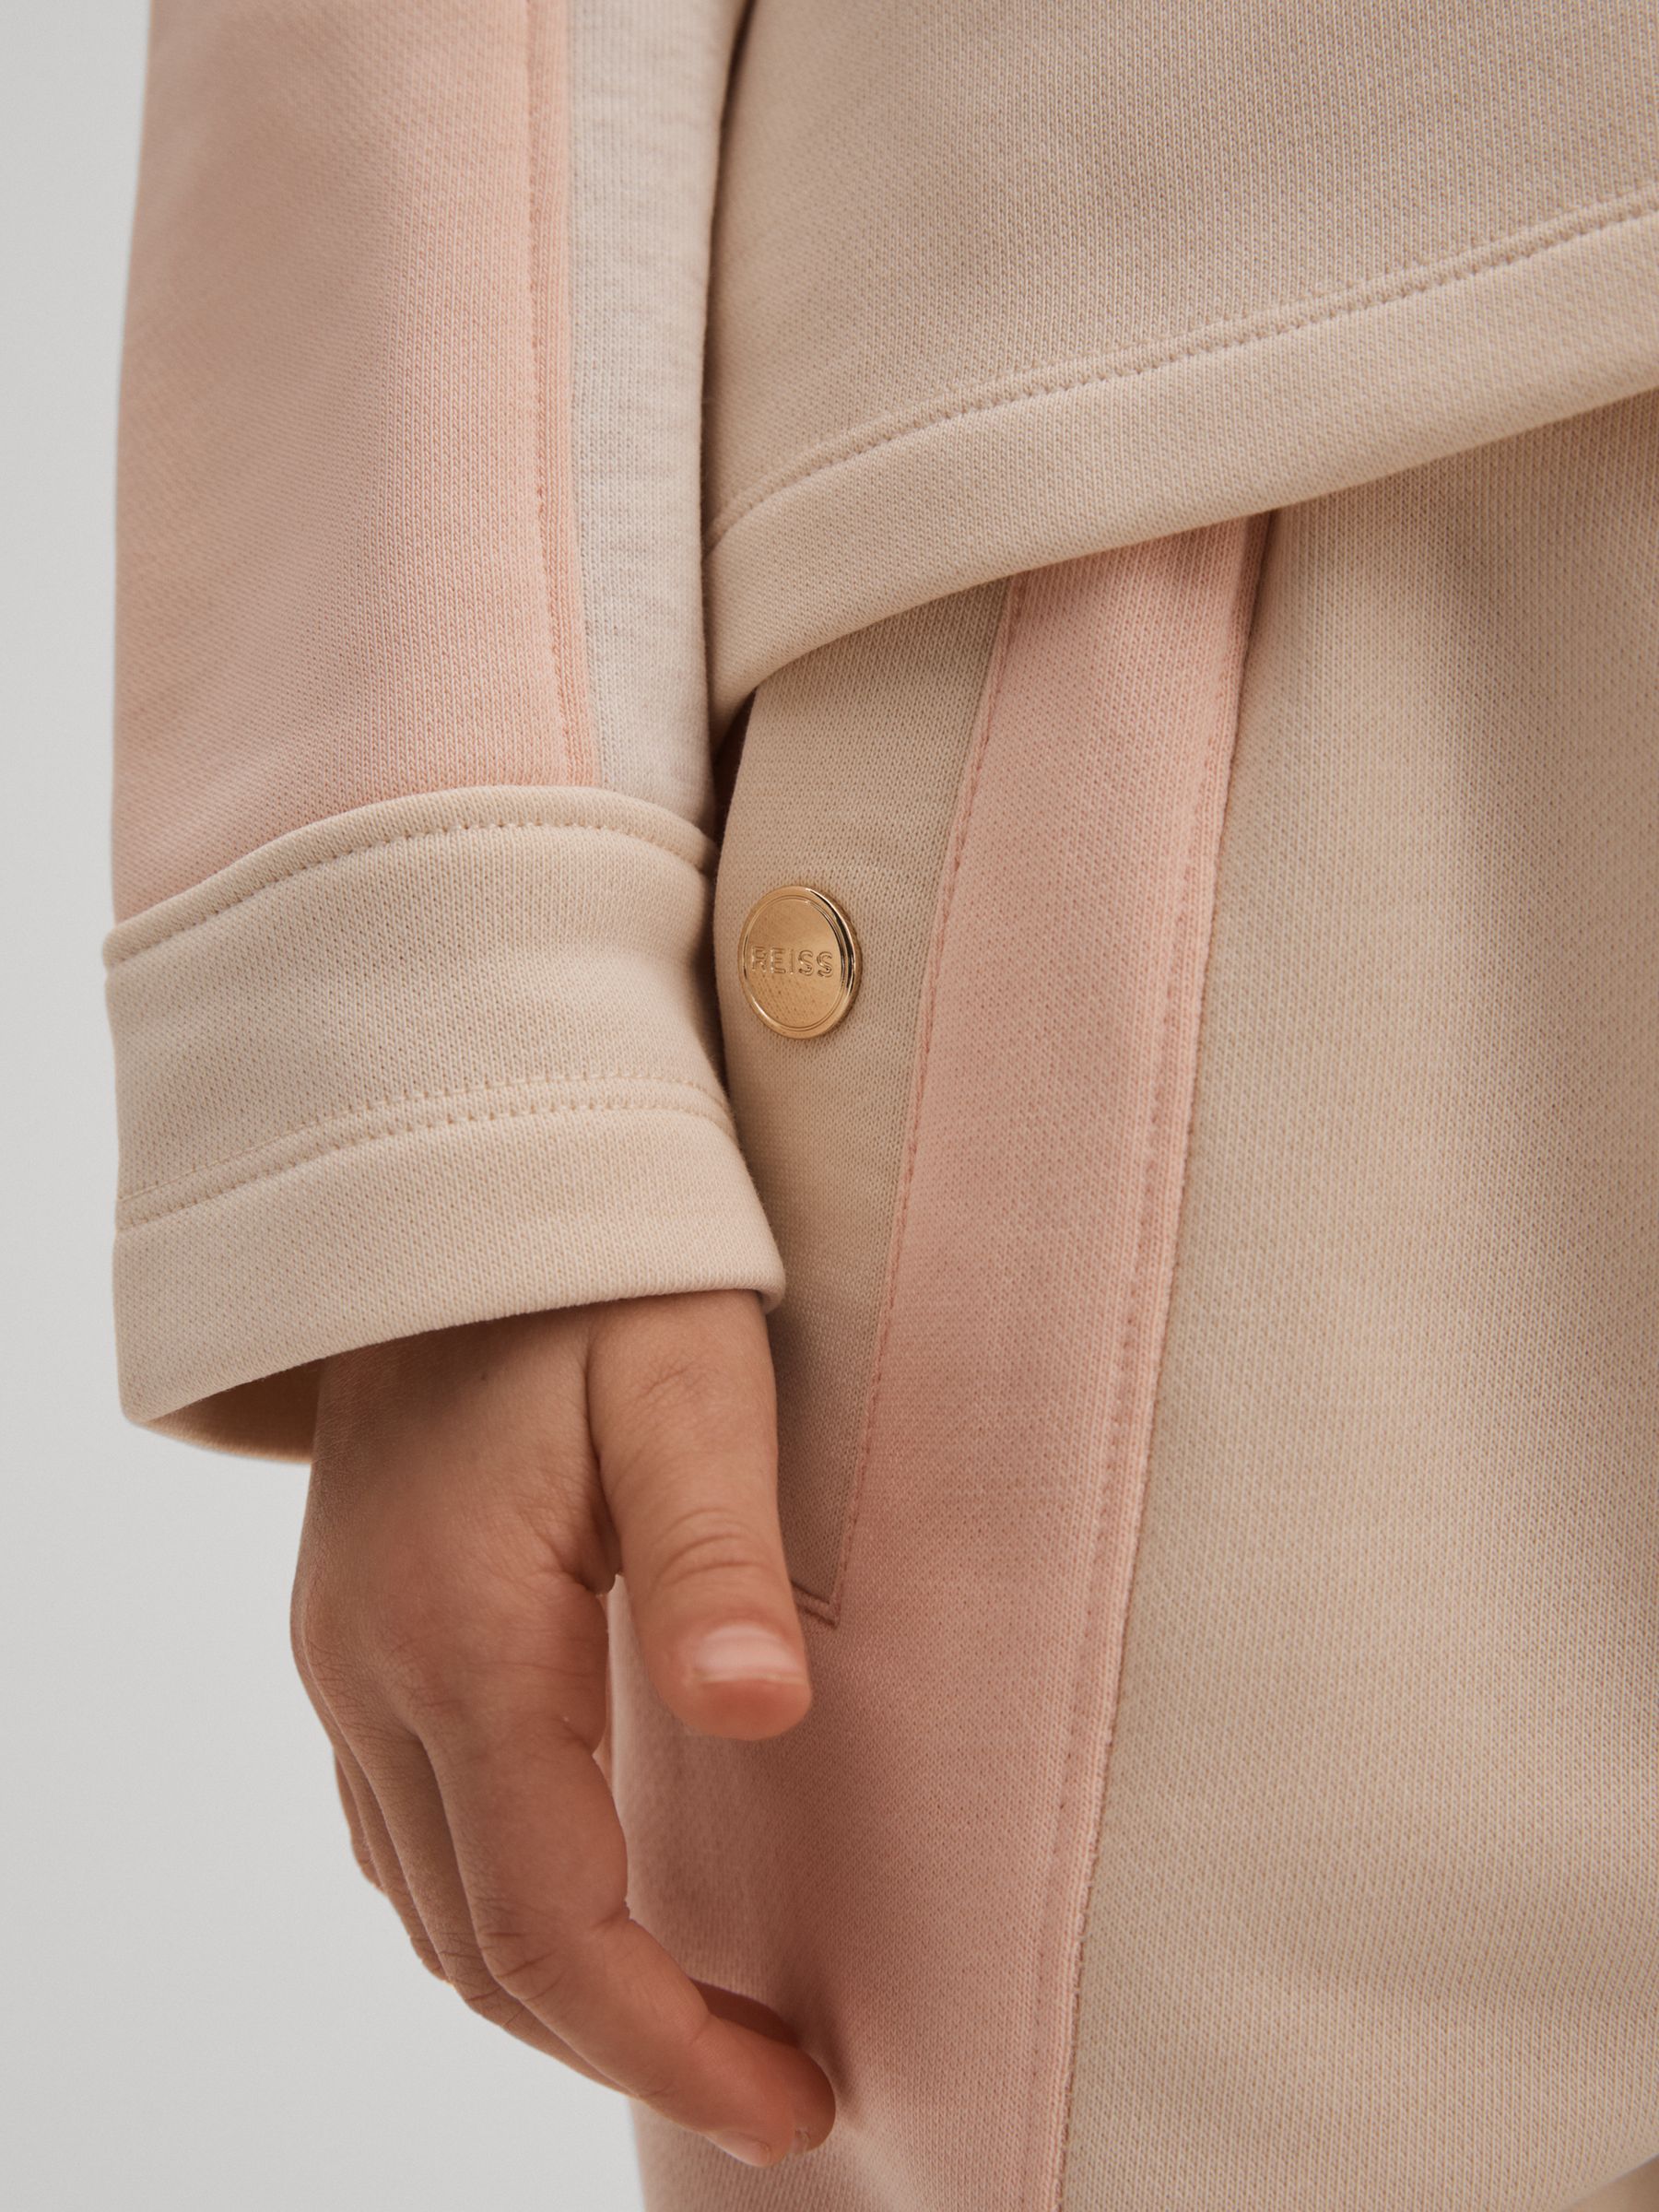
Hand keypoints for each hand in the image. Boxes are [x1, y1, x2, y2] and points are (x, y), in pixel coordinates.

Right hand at [291, 1291, 831, 2167]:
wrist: (454, 1182)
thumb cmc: (598, 1272)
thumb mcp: (687, 1383)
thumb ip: (712, 1553)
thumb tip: (759, 1715)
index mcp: (460, 1636)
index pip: (548, 1922)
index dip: (667, 2042)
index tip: (793, 2103)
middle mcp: (371, 1671)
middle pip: (475, 1946)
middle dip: (622, 2044)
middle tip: (777, 2089)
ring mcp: (344, 1655)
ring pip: (426, 1901)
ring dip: (553, 1991)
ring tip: (696, 2026)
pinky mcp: (356, 1629)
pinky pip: (402, 1825)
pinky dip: (492, 1908)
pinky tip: (579, 1905)